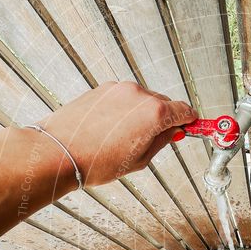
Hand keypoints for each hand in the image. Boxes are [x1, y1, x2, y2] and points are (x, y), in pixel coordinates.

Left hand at [0, 82, 198, 238]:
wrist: (59, 152)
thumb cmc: (95, 160)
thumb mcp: (139, 160)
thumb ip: (161, 141)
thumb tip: (171, 132)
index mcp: (154, 112)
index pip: (184, 111)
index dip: (190, 122)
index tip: (191, 126)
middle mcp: (138, 94)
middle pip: (164, 103)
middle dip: (164, 119)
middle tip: (156, 139)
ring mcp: (118, 89)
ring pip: (142, 100)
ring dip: (142, 114)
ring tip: (126, 139)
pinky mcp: (102, 89)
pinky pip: (123, 98)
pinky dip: (124, 110)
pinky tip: (112, 131)